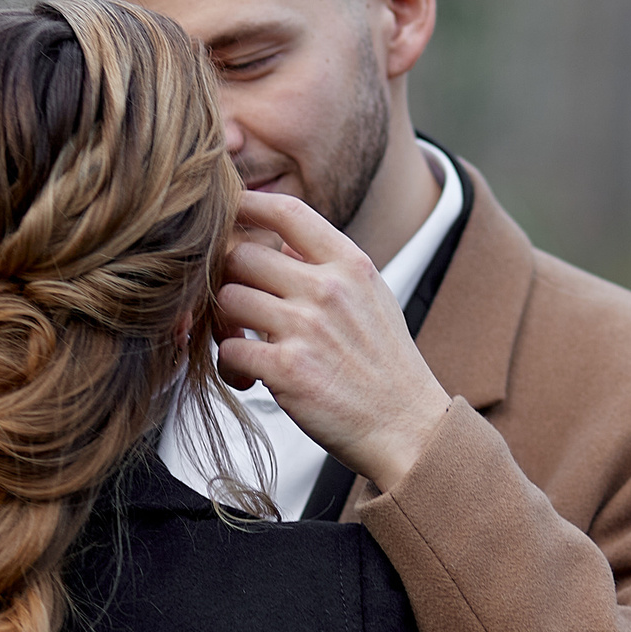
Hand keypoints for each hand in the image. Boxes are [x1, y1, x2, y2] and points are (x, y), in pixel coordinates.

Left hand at [215, 191, 451, 492]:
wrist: (407, 428)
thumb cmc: (385, 366)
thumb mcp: (372, 298)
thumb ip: (329, 266)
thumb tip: (279, 239)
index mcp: (351, 265)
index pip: (288, 211)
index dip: (248, 203)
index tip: (228, 209)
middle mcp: (328, 289)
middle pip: (242, 254)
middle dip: (227, 278)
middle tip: (234, 306)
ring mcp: (306, 329)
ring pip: (228, 300)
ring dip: (223, 324)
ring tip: (242, 345)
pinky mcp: (287, 370)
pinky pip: (228, 350)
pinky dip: (229, 365)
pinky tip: (248, 377)